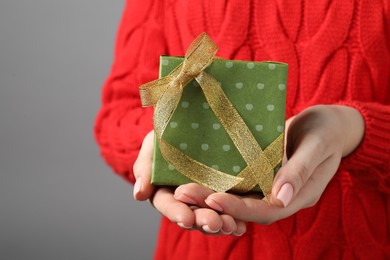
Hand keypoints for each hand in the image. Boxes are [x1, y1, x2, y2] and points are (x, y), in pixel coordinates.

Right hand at [133, 130, 246, 234]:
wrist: (195, 120)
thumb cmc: (168, 134)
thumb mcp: (153, 144)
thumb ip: (145, 167)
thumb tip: (139, 195)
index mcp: (165, 191)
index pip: (169, 205)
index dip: (176, 212)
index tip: (186, 218)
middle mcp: (186, 200)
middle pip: (193, 216)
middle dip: (203, 221)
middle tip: (213, 223)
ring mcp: (206, 200)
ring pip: (212, 217)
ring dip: (221, 224)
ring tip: (231, 225)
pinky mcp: (226, 196)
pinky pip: (230, 212)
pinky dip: (236, 220)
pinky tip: (241, 226)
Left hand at [175, 105, 364, 223]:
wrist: (330, 123)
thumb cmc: (327, 130)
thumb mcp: (318, 145)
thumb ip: (300, 171)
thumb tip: (279, 199)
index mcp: (298, 196)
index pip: (265, 210)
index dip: (238, 208)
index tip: (211, 199)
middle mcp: (281, 196)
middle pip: (245, 208)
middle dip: (214, 203)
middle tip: (184, 193)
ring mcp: (271, 186)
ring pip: (239, 197)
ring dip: (211, 194)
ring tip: (183, 188)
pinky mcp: (262, 174)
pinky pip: (240, 183)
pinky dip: (220, 181)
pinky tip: (199, 175)